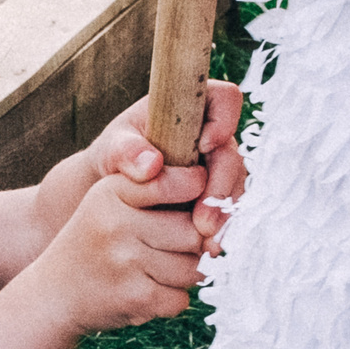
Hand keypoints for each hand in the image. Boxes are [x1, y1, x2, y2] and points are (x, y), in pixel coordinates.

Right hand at [25, 159, 208, 333]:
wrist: (52, 294)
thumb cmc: (96, 243)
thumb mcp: (111, 202)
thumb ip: (158, 192)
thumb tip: (220, 218)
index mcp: (113, 191)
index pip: (180, 182)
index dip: (199, 196)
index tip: (195, 208)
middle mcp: (117, 222)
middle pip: (194, 231)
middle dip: (193, 244)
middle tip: (173, 250)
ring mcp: (125, 260)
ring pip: (193, 267)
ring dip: (184, 275)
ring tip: (157, 271)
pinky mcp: (135, 296)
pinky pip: (181, 298)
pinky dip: (171, 300)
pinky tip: (147, 292)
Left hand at [85, 82, 247, 250]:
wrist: (114, 186)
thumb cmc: (114, 155)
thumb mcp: (113, 148)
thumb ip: (126, 151)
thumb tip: (151, 164)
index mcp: (193, 106)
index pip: (225, 99)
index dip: (223, 120)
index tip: (205, 146)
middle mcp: (213, 133)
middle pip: (233, 155)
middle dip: (221, 190)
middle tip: (204, 223)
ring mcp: (218, 165)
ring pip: (236, 186)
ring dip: (224, 215)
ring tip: (208, 244)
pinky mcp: (218, 192)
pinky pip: (229, 208)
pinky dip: (221, 228)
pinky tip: (209, 249)